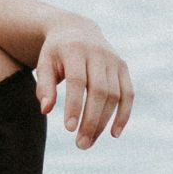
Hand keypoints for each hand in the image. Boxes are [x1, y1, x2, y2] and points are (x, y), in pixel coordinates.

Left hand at [33, 18, 133, 148]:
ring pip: (114, 95)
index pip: (77, 81)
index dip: (75, 105)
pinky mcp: (123, 67)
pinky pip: (128, 93)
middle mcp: (98, 53)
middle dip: (91, 120)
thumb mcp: (44, 64)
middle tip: (81, 144)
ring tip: (89, 141)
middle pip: (99, 91)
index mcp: (75, 50)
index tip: (69, 129)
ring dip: (104, 122)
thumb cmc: (56, 52)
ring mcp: (114, 60)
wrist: (76, 29)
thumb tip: (46, 110)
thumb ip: (44, 86)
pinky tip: (114, 133)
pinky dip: (124, 114)